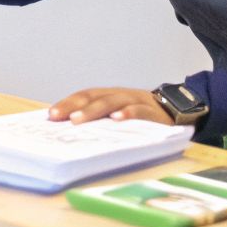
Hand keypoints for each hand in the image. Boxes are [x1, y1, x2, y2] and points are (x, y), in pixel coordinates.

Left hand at [47, 87, 172, 125]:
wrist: (177, 112)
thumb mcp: (119, 115)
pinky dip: (128, 113)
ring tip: (78, 119)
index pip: (85, 95)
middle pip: (94, 97)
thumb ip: (101, 120)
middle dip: (75, 106)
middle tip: (60, 118)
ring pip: (112, 101)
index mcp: (109, 95)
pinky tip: (118, 119)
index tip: (50, 115)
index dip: (68, 103)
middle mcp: (120, 95)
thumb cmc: (141, 116)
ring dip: (94, 110)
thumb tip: (71, 130)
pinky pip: (139, 110)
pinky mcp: (153, 112)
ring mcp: (136, 101)